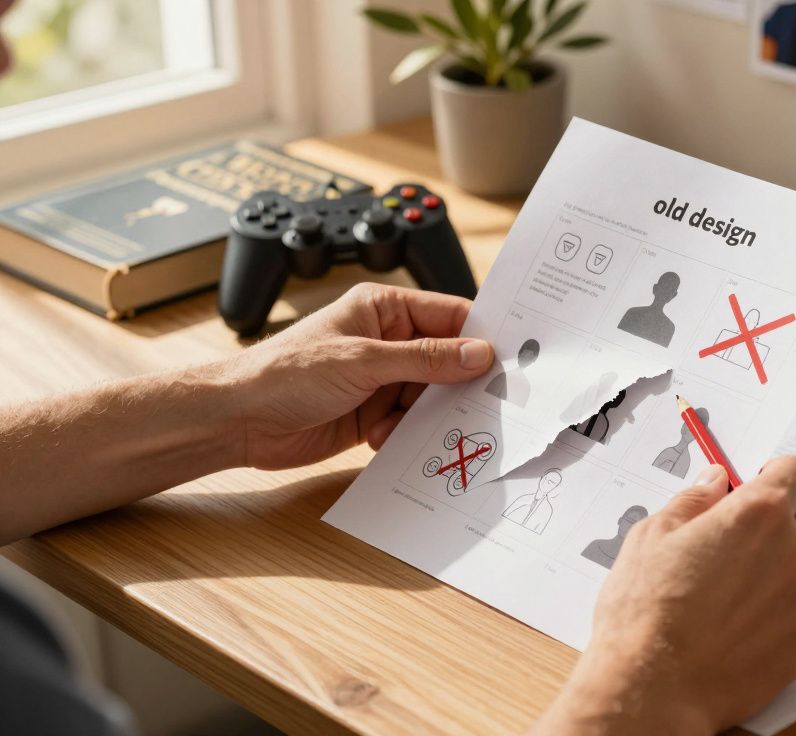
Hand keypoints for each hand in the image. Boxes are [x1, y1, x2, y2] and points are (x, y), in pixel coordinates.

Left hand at [223, 283, 493, 469]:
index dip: (479, 335)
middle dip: (459, 383)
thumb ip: (424, 359)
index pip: (449, 314)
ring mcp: (381, 378)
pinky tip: (385, 438)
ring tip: (417, 423)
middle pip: (447, 359)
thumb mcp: (363, 361)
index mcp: (384, 309)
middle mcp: (387, 341)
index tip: (509, 359)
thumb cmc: (285, 374)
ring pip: (432, 395)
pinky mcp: (374, 414)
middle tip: (483, 403)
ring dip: (428, 414)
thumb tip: (477, 354)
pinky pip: (410, 422)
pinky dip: (407, 433)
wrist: (239, 421)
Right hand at [534, 457, 795, 733]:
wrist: (654, 688)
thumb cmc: (645, 612)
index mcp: (758, 514)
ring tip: (726, 598)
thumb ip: (694, 500)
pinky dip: (778, 615)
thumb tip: (715, 482)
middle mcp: (795, 552)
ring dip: (776, 573)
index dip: (776, 475)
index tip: (759, 485)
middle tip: (731, 548)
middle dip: (775, 526)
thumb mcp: (652, 536)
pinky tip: (736, 629)